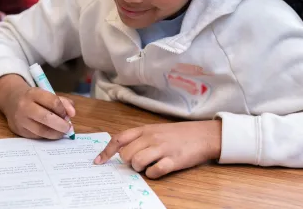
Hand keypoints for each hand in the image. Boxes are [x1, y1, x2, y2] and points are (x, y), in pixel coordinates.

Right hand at [0, 77, 75, 138]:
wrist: (11, 100)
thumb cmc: (35, 98)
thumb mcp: (48, 95)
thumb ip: (63, 102)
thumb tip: (72, 114)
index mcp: (34, 93)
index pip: (53, 102)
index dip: (63, 110)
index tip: (68, 115)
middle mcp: (25, 106)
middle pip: (46, 117)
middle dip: (61, 125)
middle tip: (69, 128)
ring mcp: (20, 120)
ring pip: (41, 130)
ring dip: (55, 133)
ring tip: (62, 132)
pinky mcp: (18, 131)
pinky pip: (36, 136)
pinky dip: (47, 136)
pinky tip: (52, 133)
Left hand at [94, 121, 221, 178]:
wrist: (204, 134)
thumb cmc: (179, 134)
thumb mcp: (157, 130)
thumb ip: (141, 138)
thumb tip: (122, 152)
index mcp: (146, 129)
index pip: (120, 138)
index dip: (106, 151)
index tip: (98, 162)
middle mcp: (152, 137)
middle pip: (126, 154)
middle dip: (128, 162)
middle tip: (137, 162)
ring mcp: (163, 148)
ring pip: (137, 162)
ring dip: (139, 168)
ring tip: (148, 166)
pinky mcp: (174, 160)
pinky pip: (155, 171)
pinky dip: (153, 174)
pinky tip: (158, 170)